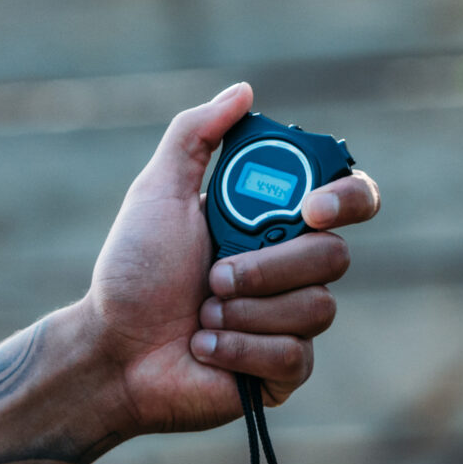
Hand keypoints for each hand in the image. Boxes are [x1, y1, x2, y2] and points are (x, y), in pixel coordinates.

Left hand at [78, 84, 381, 436]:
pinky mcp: (285, 371)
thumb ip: (195, 135)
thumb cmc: (132, 272)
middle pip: (335, 256)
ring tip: (202, 317)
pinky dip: (240, 350)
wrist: (111, 350)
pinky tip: (205, 348)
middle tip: (214, 277)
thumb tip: (243, 92)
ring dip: (245, 311)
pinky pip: (295, 355)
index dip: (347, 199)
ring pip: (318, 308)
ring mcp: (294, 321)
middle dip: (267, 268)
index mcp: (278, 223)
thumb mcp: (157, 192)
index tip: (311, 208)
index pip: (351, 199)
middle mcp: (296, 269)